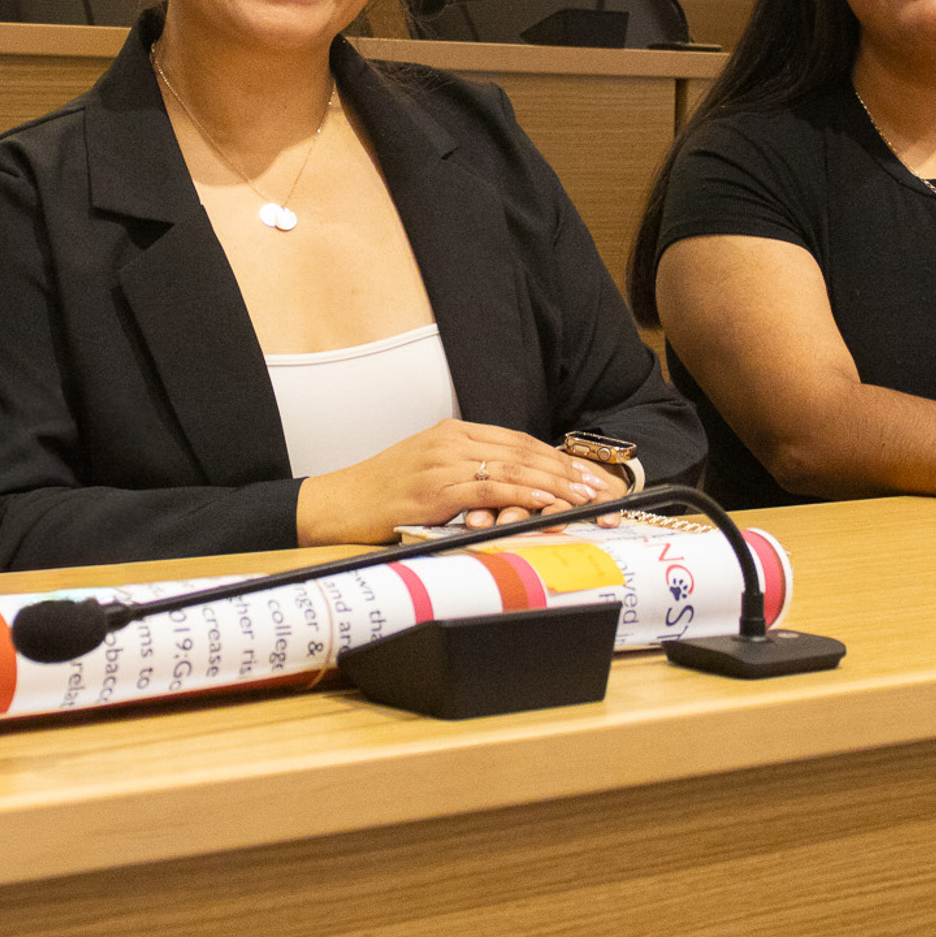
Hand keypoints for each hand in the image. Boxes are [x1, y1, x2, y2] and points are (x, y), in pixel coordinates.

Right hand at [294, 420, 613, 546]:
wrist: (336, 504)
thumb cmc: (380, 495)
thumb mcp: (426, 473)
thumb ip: (463, 473)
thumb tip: (504, 489)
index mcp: (451, 433)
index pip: (516, 441)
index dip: (554, 458)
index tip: (585, 474)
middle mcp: (450, 440)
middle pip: (522, 451)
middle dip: (565, 471)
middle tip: (599, 487)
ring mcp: (442, 461)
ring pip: (512, 466)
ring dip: (554, 483)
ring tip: (584, 498)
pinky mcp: (435, 486)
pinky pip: (489, 487)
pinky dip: (523, 493)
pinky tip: (545, 502)